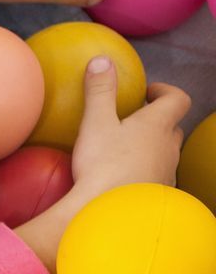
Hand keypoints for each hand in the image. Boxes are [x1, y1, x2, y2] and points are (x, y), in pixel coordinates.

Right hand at [15, 59, 189, 269]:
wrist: (108, 213)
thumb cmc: (102, 164)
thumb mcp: (95, 123)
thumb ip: (99, 91)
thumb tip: (101, 60)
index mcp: (157, 124)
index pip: (178, 99)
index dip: (166, 92)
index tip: (147, 94)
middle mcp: (169, 146)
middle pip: (173, 127)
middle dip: (158, 122)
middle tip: (133, 123)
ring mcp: (166, 172)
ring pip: (166, 154)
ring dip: (153, 149)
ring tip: (126, 154)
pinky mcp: (157, 195)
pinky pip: (156, 177)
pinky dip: (146, 173)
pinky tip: (125, 181)